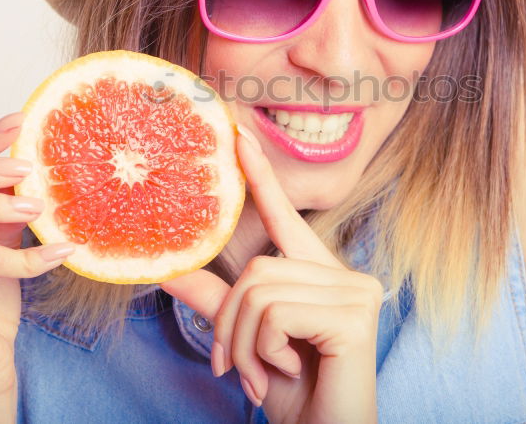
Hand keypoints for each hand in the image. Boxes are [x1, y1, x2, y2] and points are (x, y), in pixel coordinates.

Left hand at [161, 127, 382, 423]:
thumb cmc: (291, 390)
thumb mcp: (247, 341)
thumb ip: (216, 302)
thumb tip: (169, 271)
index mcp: (320, 275)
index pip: (285, 217)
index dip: (261, 176)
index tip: (240, 134)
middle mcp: (345, 275)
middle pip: (256, 270)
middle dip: (231, 324)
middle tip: (234, 366)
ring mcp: (356, 292)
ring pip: (260, 292)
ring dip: (245, 343)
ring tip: (261, 373)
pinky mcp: (355, 314)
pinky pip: (276, 313)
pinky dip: (264, 349)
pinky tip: (286, 369)